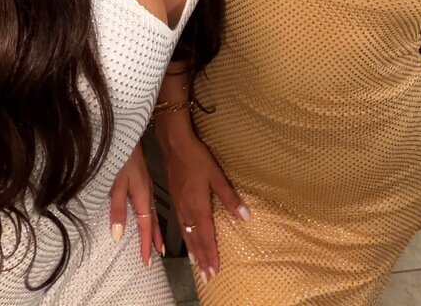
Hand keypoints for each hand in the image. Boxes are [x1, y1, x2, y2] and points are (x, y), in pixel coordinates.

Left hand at [109, 141, 163, 265]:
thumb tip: (119, 236)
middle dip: (155, 239)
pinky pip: (150, 204)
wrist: (127, 133)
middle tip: (158, 256)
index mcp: (143, 196)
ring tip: (157, 243)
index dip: (146, 244)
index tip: (148, 262)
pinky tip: (148, 215)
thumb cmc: (122, 157)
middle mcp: (148, 193)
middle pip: (153, 221)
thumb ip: (117, 209)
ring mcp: (146, 185)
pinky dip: (151, 216)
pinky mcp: (143, 180)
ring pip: (152, 213)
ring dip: (154, 229)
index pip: (146, 226)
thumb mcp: (117, 183)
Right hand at [160, 129, 248, 284]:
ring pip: (186, 233)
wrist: (175, 144)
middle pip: (195, 239)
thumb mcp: (217, 176)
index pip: (206, 236)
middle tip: (206, 276)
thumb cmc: (197, 158)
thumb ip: (230, 198)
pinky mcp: (175, 198)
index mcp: (198, 206)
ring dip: (193, 250)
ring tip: (196, 265)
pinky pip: (180, 224)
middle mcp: (187, 210)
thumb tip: (245, 217)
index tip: (215, 271)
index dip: (211, 254)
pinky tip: (186, 238)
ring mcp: (179, 205)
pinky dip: (185, 237)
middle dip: (202, 259)